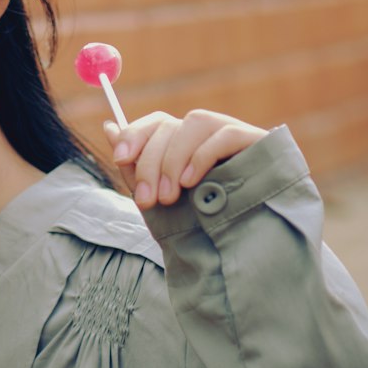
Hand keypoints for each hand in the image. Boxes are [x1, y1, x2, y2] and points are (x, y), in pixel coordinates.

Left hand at [104, 110, 267, 208]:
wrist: (252, 245)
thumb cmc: (202, 221)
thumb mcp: (161, 197)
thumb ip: (135, 166)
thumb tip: (109, 126)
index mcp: (183, 142)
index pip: (155, 123)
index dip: (134, 135)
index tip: (120, 159)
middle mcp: (207, 132)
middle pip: (169, 126)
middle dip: (150, 163)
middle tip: (147, 200)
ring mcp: (233, 133)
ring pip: (195, 123)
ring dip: (174, 160)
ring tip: (171, 197)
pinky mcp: (258, 141)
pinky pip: (225, 134)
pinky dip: (202, 156)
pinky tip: (192, 183)